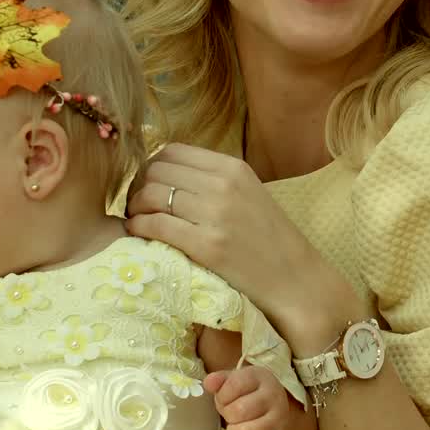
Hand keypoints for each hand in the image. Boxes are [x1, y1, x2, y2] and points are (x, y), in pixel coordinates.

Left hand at [126, 143, 323, 316]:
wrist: (295, 278)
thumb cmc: (267, 239)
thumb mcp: (247, 192)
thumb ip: (212, 179)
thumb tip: (165, 173)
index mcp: (233, 167)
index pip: (172, 151)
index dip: (151, 167)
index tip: (147, 185)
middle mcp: (224, 184)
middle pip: (156, 171)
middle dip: (137, 187)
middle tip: (137, 206)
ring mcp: (216, 214)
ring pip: (152, 194)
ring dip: (135, 207)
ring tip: (137, 220)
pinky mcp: (208, 245)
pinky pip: (157, 224)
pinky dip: (139, 226)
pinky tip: (138, 233)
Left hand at [204, 366, 315, 429]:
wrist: (275, 401)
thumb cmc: (250, 390)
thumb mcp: (236, 378)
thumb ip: (220, 379)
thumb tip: (209, 383)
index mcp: (261, 377)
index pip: (234, 385)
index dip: (222, 395)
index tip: (223, 397)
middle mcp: (273, 397)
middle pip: (237, 410)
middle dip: (227, 413)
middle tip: (230, 411)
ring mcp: (278, 419)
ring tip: (238, 423)